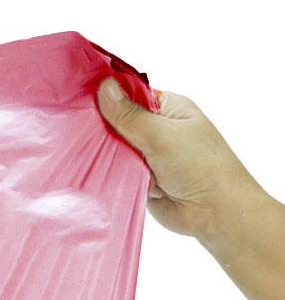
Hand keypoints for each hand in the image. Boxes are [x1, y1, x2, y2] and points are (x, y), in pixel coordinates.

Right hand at [96, 77, 267, 241]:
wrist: (215, 212)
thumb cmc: (199, 165)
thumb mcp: (162, 134)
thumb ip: (130, 116)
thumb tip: (104, 87)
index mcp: (168, 108)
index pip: (131, 96)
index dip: (109, 100)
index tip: (83, 104)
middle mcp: (158, 130)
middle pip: (119, 125)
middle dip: (108, 134)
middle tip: (87, 138)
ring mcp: (149, 156)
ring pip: (117, 152)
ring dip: (114, 160)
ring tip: (107, 163)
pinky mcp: (142, 180)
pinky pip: (120, 174)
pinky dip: (117, 178)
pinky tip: (111, 180)